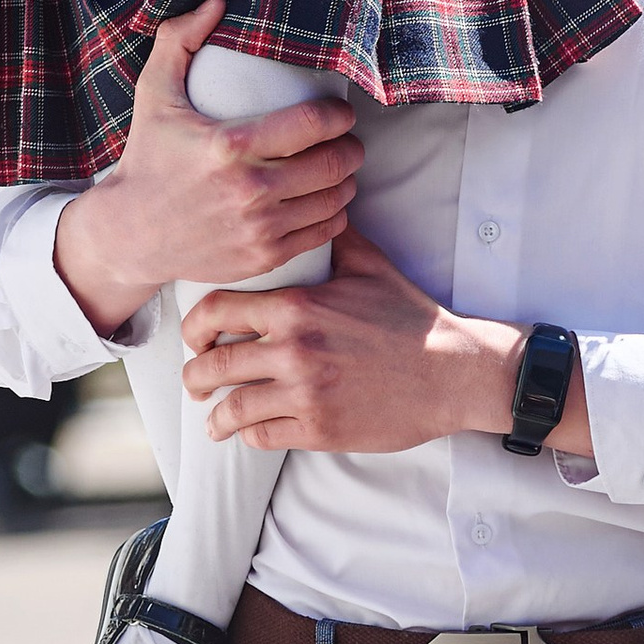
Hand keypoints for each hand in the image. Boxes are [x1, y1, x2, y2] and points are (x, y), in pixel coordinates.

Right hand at [51, 0, 362, 338]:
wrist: (131, 234)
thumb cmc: (148, 157)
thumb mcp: (154, 93)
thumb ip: (178, 39)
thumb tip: (217, 1)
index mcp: (229, 145)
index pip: (310, 124)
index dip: (338, 115)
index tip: (340, 112)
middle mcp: (249, 189)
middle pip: (332, 163)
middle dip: (350, 146)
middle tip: (347, 138)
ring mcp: (259, 228)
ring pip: (334, 199)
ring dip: (347, 180)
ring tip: (340, 167)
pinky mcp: (264, 257)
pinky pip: (323, 232)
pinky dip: (335, 214)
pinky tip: (328, 200)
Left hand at [181, 231, 590, 457]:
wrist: (450, 370)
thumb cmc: (408, 316)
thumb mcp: (368, 264)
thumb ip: (332, 237)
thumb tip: (314, 207)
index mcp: (296, 307)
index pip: (218, 312)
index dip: (195, 326)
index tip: (193, 335)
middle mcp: (292, 351)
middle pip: (216, 365)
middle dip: (195, 375)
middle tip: (194, 380)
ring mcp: (305, 394)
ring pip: (234, 408)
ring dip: (216, 416)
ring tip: (212, 419)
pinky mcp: (320, 429)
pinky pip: (264, 436)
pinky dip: (250, 435)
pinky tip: (249, 432)